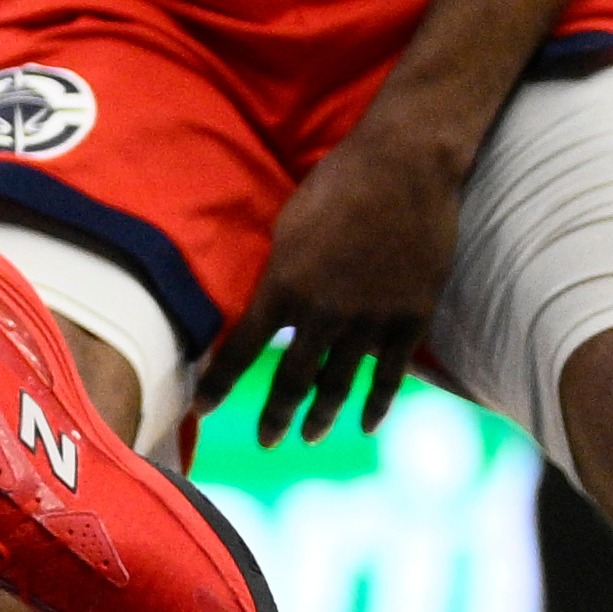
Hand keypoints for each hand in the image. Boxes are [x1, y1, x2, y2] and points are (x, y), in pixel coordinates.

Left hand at [200, 118, 469, 443]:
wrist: (403, 169)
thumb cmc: (336, 185)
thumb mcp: (288, 226)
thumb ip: (278, 273)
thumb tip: (267, 307)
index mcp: (284, 286)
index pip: (241, 349)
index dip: (220, 383)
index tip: (201, 409)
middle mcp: (324, 313)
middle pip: (292, 380)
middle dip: (274, 415)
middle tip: (266, 442)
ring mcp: (370, 320)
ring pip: (340, 385)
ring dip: (321, 416)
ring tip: (308, 437)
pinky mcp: (410, 319)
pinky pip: (389, 375)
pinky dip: (376, 404)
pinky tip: (366, 424)